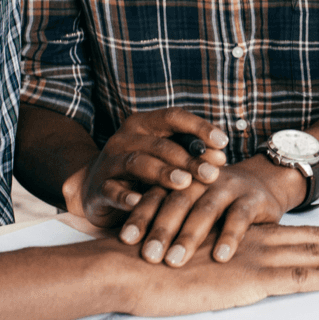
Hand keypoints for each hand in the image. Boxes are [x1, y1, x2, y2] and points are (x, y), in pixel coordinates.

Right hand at [62, 108, 227, 229]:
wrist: (94, 188)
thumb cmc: (142, 172)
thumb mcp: (165, 159)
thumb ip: (190, 156)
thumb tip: (221, 158)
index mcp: (144, 124)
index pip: (174, 117)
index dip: (199, 127)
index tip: (224, 142)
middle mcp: (125, 138)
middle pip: (160, 144)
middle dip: (188, 159)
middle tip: (212, 173)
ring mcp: (109, 162)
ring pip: (137, 163)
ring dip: (162, 173)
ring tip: (184, 183)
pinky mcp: (98, 187)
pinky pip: (112, 190)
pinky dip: (125, 197)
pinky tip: (140, 203)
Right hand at [106, 223, 318, 316]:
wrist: (129, 264)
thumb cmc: (152, 261)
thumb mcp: (193, 255)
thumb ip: (217, 255)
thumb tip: (227, 264)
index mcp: (244, 236)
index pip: (296, 234)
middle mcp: (255, 242)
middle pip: (314, 239)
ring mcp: (254, 259)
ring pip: (313, 253)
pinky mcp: (246, 279)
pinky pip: (295, 277)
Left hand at [127, 155, 301, 266]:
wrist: (264, 182)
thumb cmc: (217, 203)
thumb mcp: (192, 204)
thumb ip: (168, 217)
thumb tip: (128, 248)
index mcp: (182, 179)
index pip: (157, 195)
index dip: (141, 216)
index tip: (125, 239)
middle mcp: (202, 179)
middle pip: (178, 201)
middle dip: (162, 229)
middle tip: (149, 256)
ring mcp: (229, 187)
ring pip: (206, 209)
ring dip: (189, 236)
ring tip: (175, 261)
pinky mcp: (253, 199)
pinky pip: (240, 217)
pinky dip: (229, 237)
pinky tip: (220, 257)